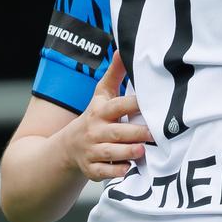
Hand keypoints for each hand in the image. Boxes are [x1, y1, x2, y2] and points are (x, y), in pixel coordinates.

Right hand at [58, 55, 150, 180]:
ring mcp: (92, 150)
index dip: (132, 104)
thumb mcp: (101, 96)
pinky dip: (115, 171)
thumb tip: (122, 49)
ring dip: (126, 152)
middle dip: (134, 133)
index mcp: (101, 112)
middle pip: (116, 131)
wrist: (67, 148)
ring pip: (109, 152)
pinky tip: (127, 169)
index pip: (117, 105)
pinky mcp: (91, 169)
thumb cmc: (94, 118)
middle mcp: (96, 131)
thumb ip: (114, 75)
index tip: (150, 102)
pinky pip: (103, 171)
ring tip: (142, 151)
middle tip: (154, 134)